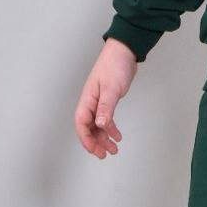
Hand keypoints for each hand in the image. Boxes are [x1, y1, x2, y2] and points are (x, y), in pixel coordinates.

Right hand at [74, 38, 136, 158]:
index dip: (86, 139)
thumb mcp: (111, 89)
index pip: (81, 124)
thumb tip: (100, 125)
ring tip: (114, 149)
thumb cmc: (115, 66)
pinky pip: (106, 119)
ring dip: (104, 138)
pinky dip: (111, 129)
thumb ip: (105, 108)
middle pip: (88, 128)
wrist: (125, 51)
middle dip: (95, 143)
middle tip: (106, 154)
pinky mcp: (108, 100)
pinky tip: (117, 136)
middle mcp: (90, 102)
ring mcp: (98, 102)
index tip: (95, 151)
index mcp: (87, 99)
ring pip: (97, 125)